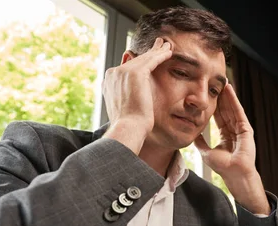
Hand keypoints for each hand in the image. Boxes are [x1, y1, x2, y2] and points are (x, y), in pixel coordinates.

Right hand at [102, 38, 171, 153]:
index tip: (148, 59)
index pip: (127, 68)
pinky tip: (169, 52)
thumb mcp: (124, 110)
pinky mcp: (136, 72)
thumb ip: (125, 98)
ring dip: (157, 51)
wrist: (128, 128)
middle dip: (149, 54)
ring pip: (144, 58)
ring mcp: (123, 72)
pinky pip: (151, 60)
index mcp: (109, 83)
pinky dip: (161, 55)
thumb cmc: (129, 126)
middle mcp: (113, 74)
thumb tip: (129, 99)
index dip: (139, 63)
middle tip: (160, 45)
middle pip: (135, 61)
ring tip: (167, 45)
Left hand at [194, 84, 269, 214]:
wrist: (234, 174)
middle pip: (226, 110)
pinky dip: (234, 101)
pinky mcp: (246, 129)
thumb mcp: (206, 152)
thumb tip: (192, 133)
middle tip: (215, 84)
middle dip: (221, 97)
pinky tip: (230, 91)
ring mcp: (241, 129)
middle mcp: (234, 130)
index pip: (219, 117)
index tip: (208, 95)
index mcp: (226, 135)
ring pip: (232, 109)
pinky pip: (238, 112)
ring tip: (222, 83)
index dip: (214, 106)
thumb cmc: (222, 167)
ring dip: (227, 96)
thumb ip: (200, 142)